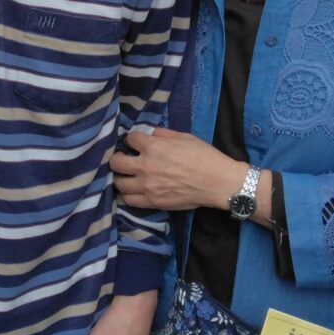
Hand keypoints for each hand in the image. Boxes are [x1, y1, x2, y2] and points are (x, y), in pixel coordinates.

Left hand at [110, 129, 245, 212]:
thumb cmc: (204, 156)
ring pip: (119, 183)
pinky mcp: (152, 202)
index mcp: (154, 147)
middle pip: (116, 162)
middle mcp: (145, 166)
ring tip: (127, 176)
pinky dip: (128, 195)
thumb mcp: (184, 137)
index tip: (135, 142)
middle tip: (124, 159)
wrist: (217, 182)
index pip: (129, 139)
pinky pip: (129, 200)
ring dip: (121, 178)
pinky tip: (133, 190)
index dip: (131, 139)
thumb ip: (162, 134)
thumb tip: (148, 132)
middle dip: (117, 158)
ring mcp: (147, 186)